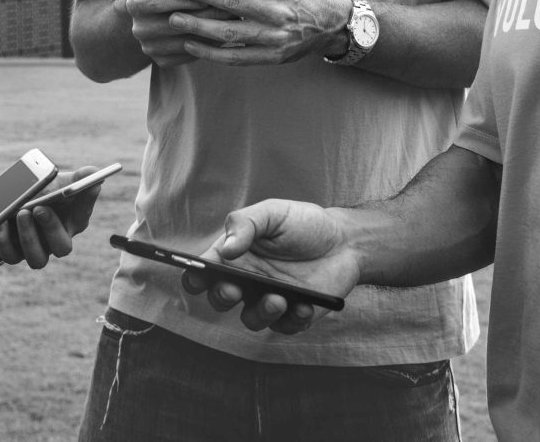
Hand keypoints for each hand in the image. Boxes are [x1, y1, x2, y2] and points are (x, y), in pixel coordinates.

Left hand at [0, 165, 108, 268]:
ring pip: (37, 259)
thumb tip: (94, 172)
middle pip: (62, 247)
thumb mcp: (56, 181)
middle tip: (39, 208)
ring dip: (28, 237)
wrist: (9, 204)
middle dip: (51, 228)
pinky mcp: (14, 253)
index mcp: (71, 221)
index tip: (80, 187)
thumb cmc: (40, 193)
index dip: (85, 202)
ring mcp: (36, 249)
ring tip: (20, 212)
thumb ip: (76, 178)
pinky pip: (10, 256)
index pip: (83, 215)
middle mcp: (56, 240)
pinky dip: (4, 240)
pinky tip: (0, 223)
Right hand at [122, 0, 238, 67]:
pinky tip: (223, 35)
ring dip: (209, 32)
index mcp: (135, 1)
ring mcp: (148, 47)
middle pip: (173, 23)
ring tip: (231, 22)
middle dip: (203, 15)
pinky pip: (187, 56)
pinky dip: (206, 47)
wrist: (150, 16)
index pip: (155, 1)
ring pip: (184, 42)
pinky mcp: (160, 61)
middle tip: (229, 9)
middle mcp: (138, 27)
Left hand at [168, 0, 347, 65]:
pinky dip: (210, 53)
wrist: (325, 26)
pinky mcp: (268, 57)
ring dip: (199, 26)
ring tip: (174, 19)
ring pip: (230, 33)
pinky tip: (189, 44)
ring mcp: (272, 37)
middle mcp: (277, 12)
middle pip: (234, 3)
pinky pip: (235, 58)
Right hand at [180, 199, 361, 333]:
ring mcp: (269, 300)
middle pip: (220, 299)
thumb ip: (245, 224)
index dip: (194, 277)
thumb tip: (225, 249)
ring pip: (251, 319)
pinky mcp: (293, 315)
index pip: (203, 272)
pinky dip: (293, 319)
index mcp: (235, 257)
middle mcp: (247, 282)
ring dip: (260, 313)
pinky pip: (285, 327)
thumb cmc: (304, 224)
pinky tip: (304, 306)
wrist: (346, 240)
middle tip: (233, 288)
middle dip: (222, 297)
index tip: (198, 275)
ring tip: (278, 299)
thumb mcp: (273, 213)